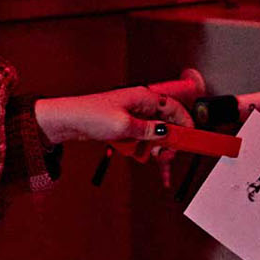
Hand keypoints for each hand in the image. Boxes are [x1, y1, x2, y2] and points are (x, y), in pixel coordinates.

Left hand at [34, 85, 193, 144]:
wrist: (67, 121)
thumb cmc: (90, 115)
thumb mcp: (124, 126)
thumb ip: (149, 130)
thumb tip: (167, 132)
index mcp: (144, 96)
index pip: (174, 108)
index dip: (186, 124)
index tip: (193, 140)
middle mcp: (140, 104)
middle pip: (166, 123)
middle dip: (169, 141)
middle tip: (167, 155)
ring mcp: (133, 116)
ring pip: (154, 134)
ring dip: (155, 148)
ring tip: (151, 158)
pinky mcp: (125, 126)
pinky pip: (142, 140)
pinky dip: (145, 151)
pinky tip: (148, 162)